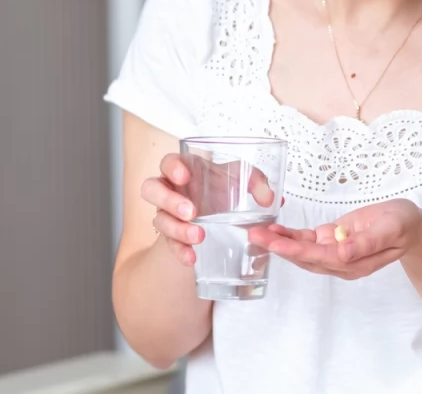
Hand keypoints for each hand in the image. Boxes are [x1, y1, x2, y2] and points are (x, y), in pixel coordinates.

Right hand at [141, 152, 280, 266]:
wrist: (217, 211)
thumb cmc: (223, 187)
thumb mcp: (242, 178)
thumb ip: (256, 182)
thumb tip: (269, 199)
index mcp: (184, 169)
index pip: (169, 162)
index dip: (172, 167)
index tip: (184, 177)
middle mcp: (170, 189)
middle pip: (152, 189)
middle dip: (169, 201)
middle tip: (192, 211)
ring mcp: (168, 213)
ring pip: (159, 219)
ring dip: (177, 229)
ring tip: (199, 236)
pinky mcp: (172, 234)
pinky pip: (169, 244)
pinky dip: (179, 251)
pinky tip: (191, 258)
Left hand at [249, 198, 421, 279]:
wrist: (408, 225)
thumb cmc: (402, 225)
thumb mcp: (391, 229)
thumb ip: (368, 242)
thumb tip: (343, 252)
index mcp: (355, 262)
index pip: (321, 258)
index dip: (297, 252)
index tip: (276, 245)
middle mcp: (341, 262)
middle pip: (305, 257)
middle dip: (279, 248)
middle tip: (255, 236)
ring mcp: (334, 252)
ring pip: (302, 250)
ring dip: (279, 242)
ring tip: (257, 233)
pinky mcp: (331, 240)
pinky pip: (307, 241)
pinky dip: (290, 236)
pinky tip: (274, 230)